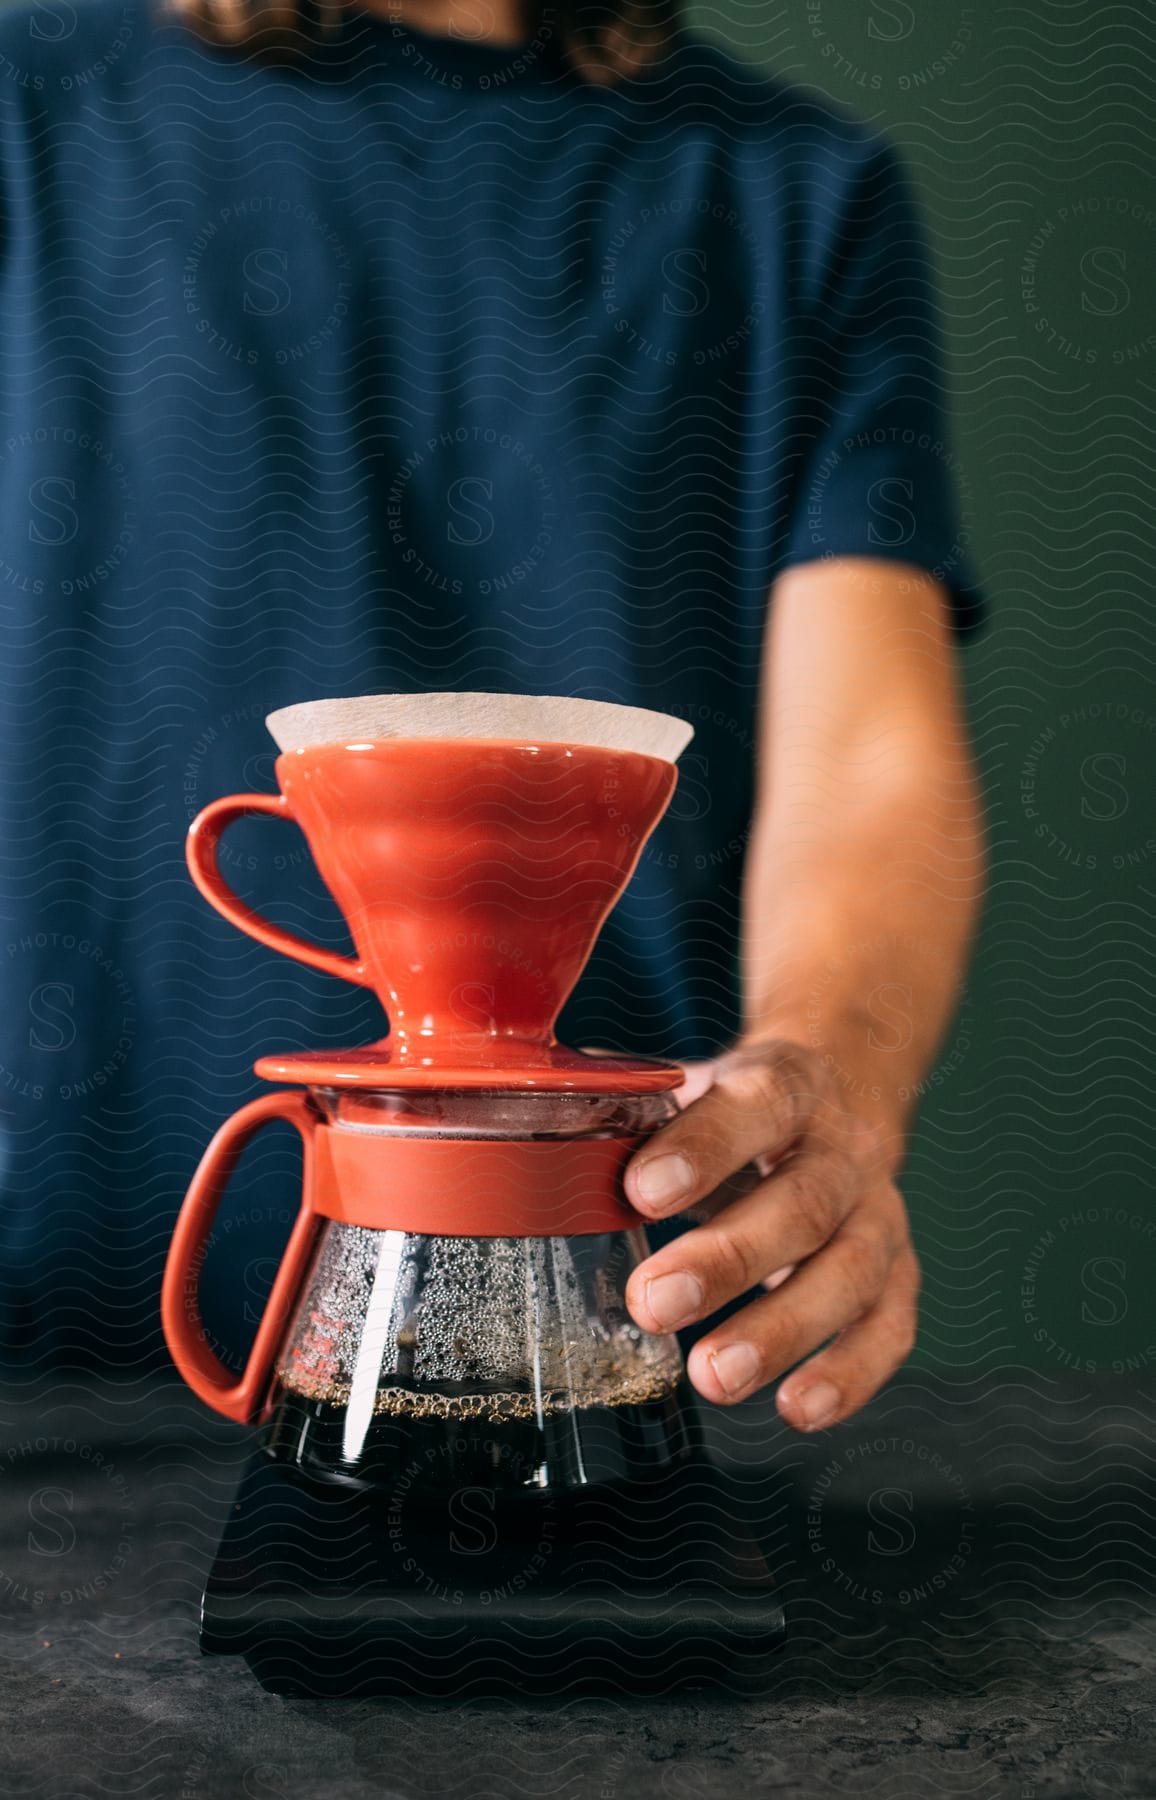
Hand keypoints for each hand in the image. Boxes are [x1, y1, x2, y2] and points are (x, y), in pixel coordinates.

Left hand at [623, 1039, 919, 1430]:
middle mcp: (845, 1148)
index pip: (757, 1104)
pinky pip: (891, 1326)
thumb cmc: (738, 1107)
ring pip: (852, 1271)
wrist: (840, 1096)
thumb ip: (622, 1103)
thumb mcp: (690, 1082)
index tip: (640, 1191)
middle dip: (729, 1258)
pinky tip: (798, 1407)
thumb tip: (518, 1110)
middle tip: (653, 1303)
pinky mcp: (899, 1273)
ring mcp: (880, 1212)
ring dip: (784, 1329)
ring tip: (712, 1376)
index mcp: (788, 1085)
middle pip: (805, 1201)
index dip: (706, 1145)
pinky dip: (852, 1372)